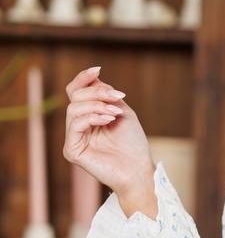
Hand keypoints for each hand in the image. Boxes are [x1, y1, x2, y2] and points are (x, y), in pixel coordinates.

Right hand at [62, 64, 154, 195]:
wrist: (139, 169)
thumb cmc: (133, 143)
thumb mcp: (121, 111)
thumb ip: (106, 95)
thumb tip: (93, 75)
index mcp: (87, 116)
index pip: (76, 92)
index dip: (83, 79)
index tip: (97, 69)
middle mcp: (77, 127)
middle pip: (75, 97)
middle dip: (97, 93)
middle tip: (117, 98)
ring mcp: (73, 139)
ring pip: (74, 109)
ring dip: (97, 105)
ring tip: (115, 112)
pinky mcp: (72, 150)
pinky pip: (75, 125)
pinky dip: (92, 117)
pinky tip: (108, 119)